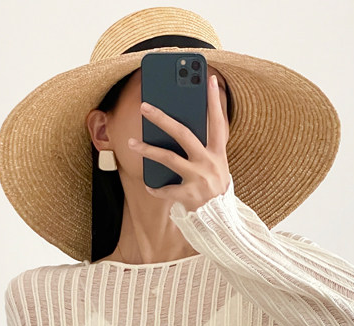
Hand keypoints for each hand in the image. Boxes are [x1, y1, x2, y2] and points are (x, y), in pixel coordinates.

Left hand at [128, 73, 230, 212]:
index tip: (208, 78)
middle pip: (184, 134)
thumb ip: (204, 149)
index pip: (218, 122)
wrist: (221, 220)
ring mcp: (200, 179)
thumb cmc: (213, 187)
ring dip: (148, 150)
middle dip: (163, 118)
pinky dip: (156, 188)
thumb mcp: (216, 166)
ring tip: (132, 143)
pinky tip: (148, 185)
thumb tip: (179, 128)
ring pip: (169, 159)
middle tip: (145, 107)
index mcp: (218, 152)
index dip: (214, 101)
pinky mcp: (190, 196)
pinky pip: (167, 189)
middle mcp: (210, 162)